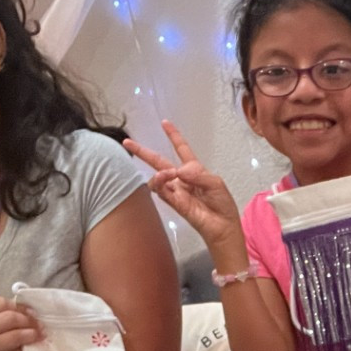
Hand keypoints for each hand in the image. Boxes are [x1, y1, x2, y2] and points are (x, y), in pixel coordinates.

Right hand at [0, 297, 37, 350]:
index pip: (1, 303)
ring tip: (39, 334)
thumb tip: (31, 311)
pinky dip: (31, 348)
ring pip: (15, 335)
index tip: (30, 312)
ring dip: (32, 333)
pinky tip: (34, 346)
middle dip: (28, 320)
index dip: (20, 306)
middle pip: (10, 318)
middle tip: (38, 324)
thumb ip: (8, 311)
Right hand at [125, 121, 244, 257]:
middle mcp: (182, 179)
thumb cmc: (223, 205)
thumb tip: (178, 171)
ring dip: (160, 172)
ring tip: (166, 174)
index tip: (165, 123)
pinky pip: (161, 190)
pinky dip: (160, 183)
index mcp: (195, 170)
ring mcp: (176, 191)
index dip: (174, 136)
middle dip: (144, 152)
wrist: (223, 227)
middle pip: (160, 161)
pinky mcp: (174, 202)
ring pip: (158, 177)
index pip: (182, 149)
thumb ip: (197, 174)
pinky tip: (165, 180)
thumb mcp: (216, 183)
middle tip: (128, 142)